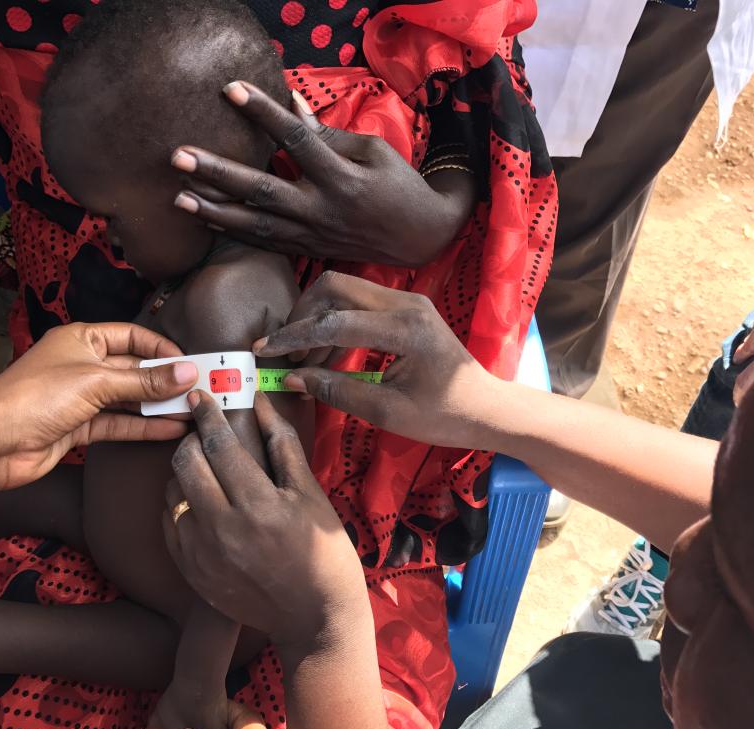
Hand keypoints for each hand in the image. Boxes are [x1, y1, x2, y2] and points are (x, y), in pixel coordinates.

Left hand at [0, 322, 196, 489]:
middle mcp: (84, 365)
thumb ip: (145, 381)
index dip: (162, 347)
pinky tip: (171, 429)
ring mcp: (81, 398)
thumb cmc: (34, 397)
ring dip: (159, 406)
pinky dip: (144, 427)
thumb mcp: (97, 382)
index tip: (190, 362)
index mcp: (83, 339)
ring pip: (129, 399)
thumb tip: (187, 373)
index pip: (132, 336)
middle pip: (134, 369)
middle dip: (165, 380)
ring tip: (194, 411)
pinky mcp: (80, 427)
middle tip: (200, 389)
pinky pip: (119, 424)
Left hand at [164, 391, 366, 648]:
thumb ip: (282, 444)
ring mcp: (201, 552)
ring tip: (205, 466)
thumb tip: (260, 402)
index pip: (219, 445)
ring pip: (172, 492)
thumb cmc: (323, 551)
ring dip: (184, 471)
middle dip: (192, 438)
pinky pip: (169, 523)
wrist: (313, 616)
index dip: (208, 414)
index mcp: (258, 504)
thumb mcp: (310, 493)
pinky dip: (178, 503)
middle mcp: (222, 528)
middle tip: (203, 430)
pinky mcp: (190, 571)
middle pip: (186, 463)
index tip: (201, 396)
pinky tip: (199, 499)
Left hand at [170, 82, 470, 266]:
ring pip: (256, 224)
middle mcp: (323, 209)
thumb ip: (328, 135)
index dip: (263, 112)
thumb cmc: (398, 185)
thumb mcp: (372, 151)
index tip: (230, 89)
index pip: (295, 139)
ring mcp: (314, 235)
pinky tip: (204, 219)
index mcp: (342, 177)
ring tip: (177, 196)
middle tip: (179, 156)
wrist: (421, 236)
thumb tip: (290, 106)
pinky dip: (233, 231)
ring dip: (214, 210)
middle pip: (263, 190)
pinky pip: (265, 242)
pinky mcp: (309, 250)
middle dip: (219, 173)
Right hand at [252, 271, 496, 448]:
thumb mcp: (387, 412)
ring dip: (317, 318)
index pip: (334, 322)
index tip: (266, 351)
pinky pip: (359, 302)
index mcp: (404, 329)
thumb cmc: (443, 416)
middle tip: (288, 353)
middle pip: (334, 287)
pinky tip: (326, 356)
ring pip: (345, 290)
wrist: (487, 408)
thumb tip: (292, 378)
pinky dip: (336, 322)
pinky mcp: (407, 308)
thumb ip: (338, 391)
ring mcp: (408, 301)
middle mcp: (405, 303)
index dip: (295, 337)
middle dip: (303, 316)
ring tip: (304, 361)